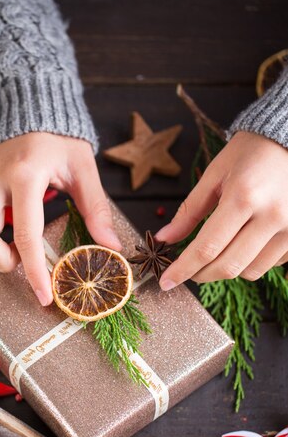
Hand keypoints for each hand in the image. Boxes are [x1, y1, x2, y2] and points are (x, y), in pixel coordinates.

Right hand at [0, 133, 120, 304]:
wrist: (32, 107)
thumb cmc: (59, 141)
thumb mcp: (83, 170)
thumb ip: (96, 209)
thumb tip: (111, 246)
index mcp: (25, 175)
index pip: (26, 234)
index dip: (34, 271)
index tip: (44, 296)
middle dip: (2, 261)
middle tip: (22, 258)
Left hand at [156, 131, 287, 289]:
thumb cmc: (251, 153)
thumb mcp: (215, 174)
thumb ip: (189, 211)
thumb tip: (164, 239)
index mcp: (243, 197)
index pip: (207, 248)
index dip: (183, 270)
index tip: (166, 282)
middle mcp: (271, 216)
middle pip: (228, 266)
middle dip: (200, 275)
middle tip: (187, 272)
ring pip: (249, 271)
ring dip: (226, 268)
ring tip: (218, 250)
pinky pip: (270, 264)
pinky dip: (251, 261)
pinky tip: (245, 243)